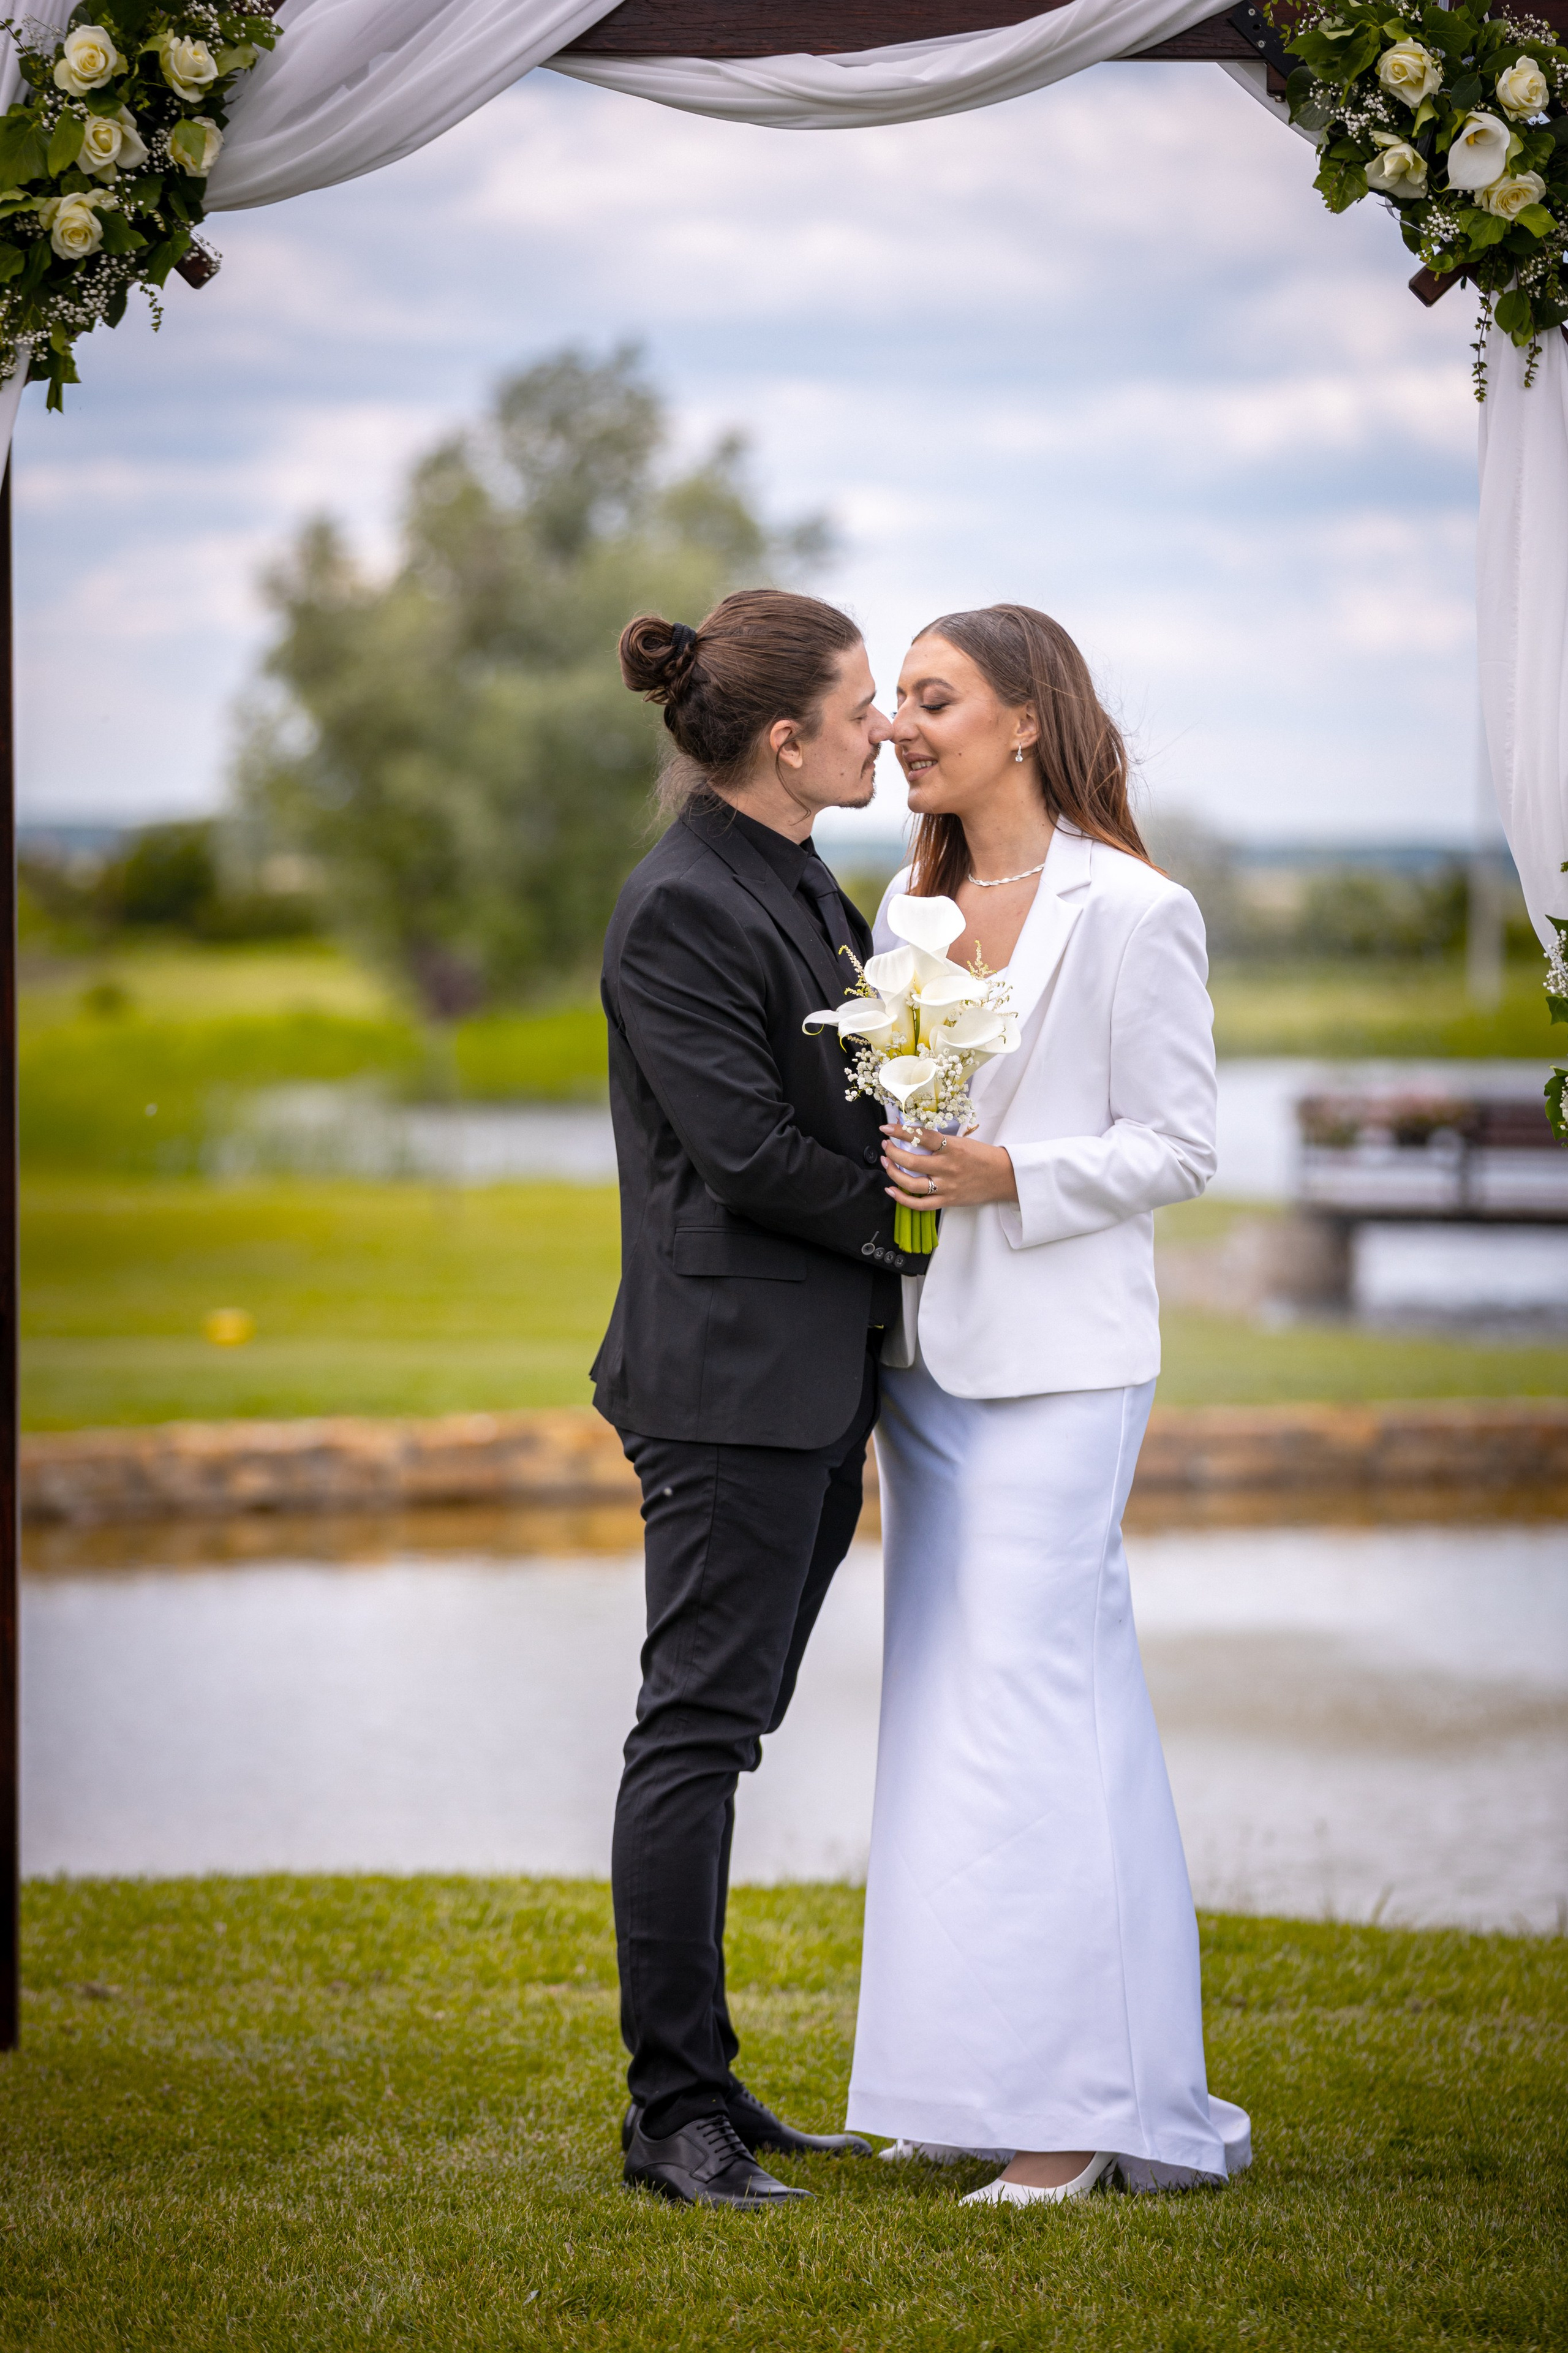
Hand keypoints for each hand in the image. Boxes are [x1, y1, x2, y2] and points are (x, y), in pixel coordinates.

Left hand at [881, 1123, 1017, 1210]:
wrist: (1003, 1177)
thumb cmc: (981, 1156)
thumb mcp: (962, 1142)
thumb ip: (939, 1142)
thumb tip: (912, 1135)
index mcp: (952, 1148)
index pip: (922, 1136)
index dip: (901, 1131)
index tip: (887, 1128)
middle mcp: (948, 1167)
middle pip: (911, 1161)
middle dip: (892, 1153)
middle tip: (886, 1146)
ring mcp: (946, 1186)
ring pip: (911, 1184)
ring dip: (893, 1173)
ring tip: (886, 1163)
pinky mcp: (947, 1201)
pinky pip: (920, 1205)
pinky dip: (902, 1199)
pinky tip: (891, 1190)